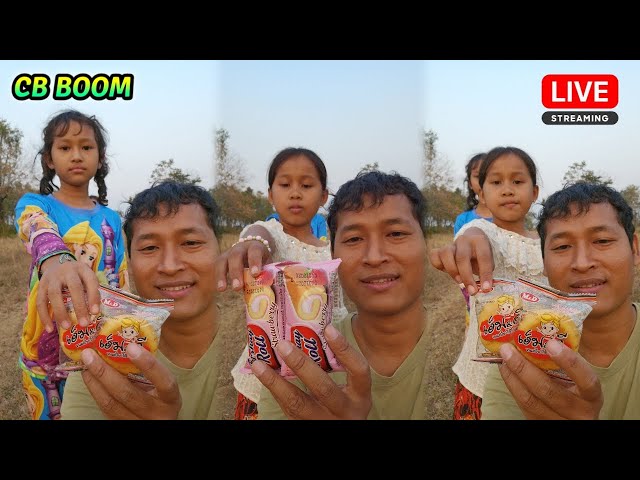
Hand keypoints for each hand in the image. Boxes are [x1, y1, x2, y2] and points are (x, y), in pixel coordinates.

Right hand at [36, 254, 100, 332]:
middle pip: (74, 287)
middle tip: (84, 323)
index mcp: (82, 269)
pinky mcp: (40, 286)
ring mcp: (52, 278)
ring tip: (66, 327)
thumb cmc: (76, 276)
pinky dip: (44, 316)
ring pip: (54, 294)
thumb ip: (90, 291)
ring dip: (60, 312)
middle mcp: (67, 271)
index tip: (96, 312)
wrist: (55, 264)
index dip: (93, 296)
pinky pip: (41, 302)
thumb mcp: (86, 278)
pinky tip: (50, 329)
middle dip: (79, 306)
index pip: (91, 281)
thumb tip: (94, 314)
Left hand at [79, 343, 181, 419]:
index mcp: (170, 399)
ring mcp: (136, 422)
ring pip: (111, 404)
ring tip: (85, 364)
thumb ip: (151, 370)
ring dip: (95, 382)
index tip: (130, 346)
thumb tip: (127, 342)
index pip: (164, 381)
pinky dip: (95, 392)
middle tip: (90, 353)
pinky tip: (89, 378)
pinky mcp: (121, 425)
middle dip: (105, 372)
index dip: (148, 364)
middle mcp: (155, 413)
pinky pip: (105, 409)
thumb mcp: (164, 385)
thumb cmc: (162, 397)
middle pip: (128, 394)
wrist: (158, 420)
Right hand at [214, 227, 272, 291]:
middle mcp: (241, 247)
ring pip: (223, 260)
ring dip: (222, 275)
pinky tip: (219, 288)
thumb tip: (269, 290)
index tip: (255, 274)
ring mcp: (229, 252)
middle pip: (236, 256)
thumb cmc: (261, 260)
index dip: (254, 262)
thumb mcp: (267, 264)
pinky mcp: (222, 258)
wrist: (252, 248)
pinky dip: (217, 277)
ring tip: (222, 289)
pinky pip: (216, 266)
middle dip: (236, 272)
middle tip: (237, 287)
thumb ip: (267, 274)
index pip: (255, 251)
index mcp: (255, 247)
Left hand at [251, 324, 371, 419]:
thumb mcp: (353, 388)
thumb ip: (338, 367)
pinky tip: (263, 375)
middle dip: (302, 366)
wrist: (340, 428)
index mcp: (360, 396)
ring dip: (276, 382)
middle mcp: (345, 411)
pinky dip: (274, 390)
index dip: (344, 350)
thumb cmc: (346, 402)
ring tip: (259, 364)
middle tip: (283, 345)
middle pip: (323, 388)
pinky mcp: (304, 426)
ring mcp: (323, 421)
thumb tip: (312, 332)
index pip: (358, 370)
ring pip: (297, 403)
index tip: (328, 329)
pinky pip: (287, 408)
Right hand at [428, 227, 493, 294]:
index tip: (486, 288)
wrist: (470, 242)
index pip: (483, 257)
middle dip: (467, 277)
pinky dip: (438, 265)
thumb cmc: (480, 256)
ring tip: (459, 281)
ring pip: (445, 254)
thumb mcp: (487, 261)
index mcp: (480, 241)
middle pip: (462, 258)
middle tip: (472, 291)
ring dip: (452, 270)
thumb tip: (484, 288)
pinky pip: (434, 256)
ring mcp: (451, 244)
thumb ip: (485, 272)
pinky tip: (447, 272)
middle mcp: (464, 240)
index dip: (485, 274)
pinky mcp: (440, 249)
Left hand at [497, 339, 602, 419]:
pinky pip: (522, 405)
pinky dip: (511, 384)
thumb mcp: (580, 380)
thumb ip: (568, 362)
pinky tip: (505, 369)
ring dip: (512, 375)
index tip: (550, 343)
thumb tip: (543, 329)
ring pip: (530, 400)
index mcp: (592, 396)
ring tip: (502, 357)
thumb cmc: (577, 392)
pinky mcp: (539, 423)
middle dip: (524, 368)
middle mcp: (578, 412)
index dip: (570, 362)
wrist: (572, 419)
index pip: (586, 380)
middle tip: (508, 348)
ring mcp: (558, 421)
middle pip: (548, 391)